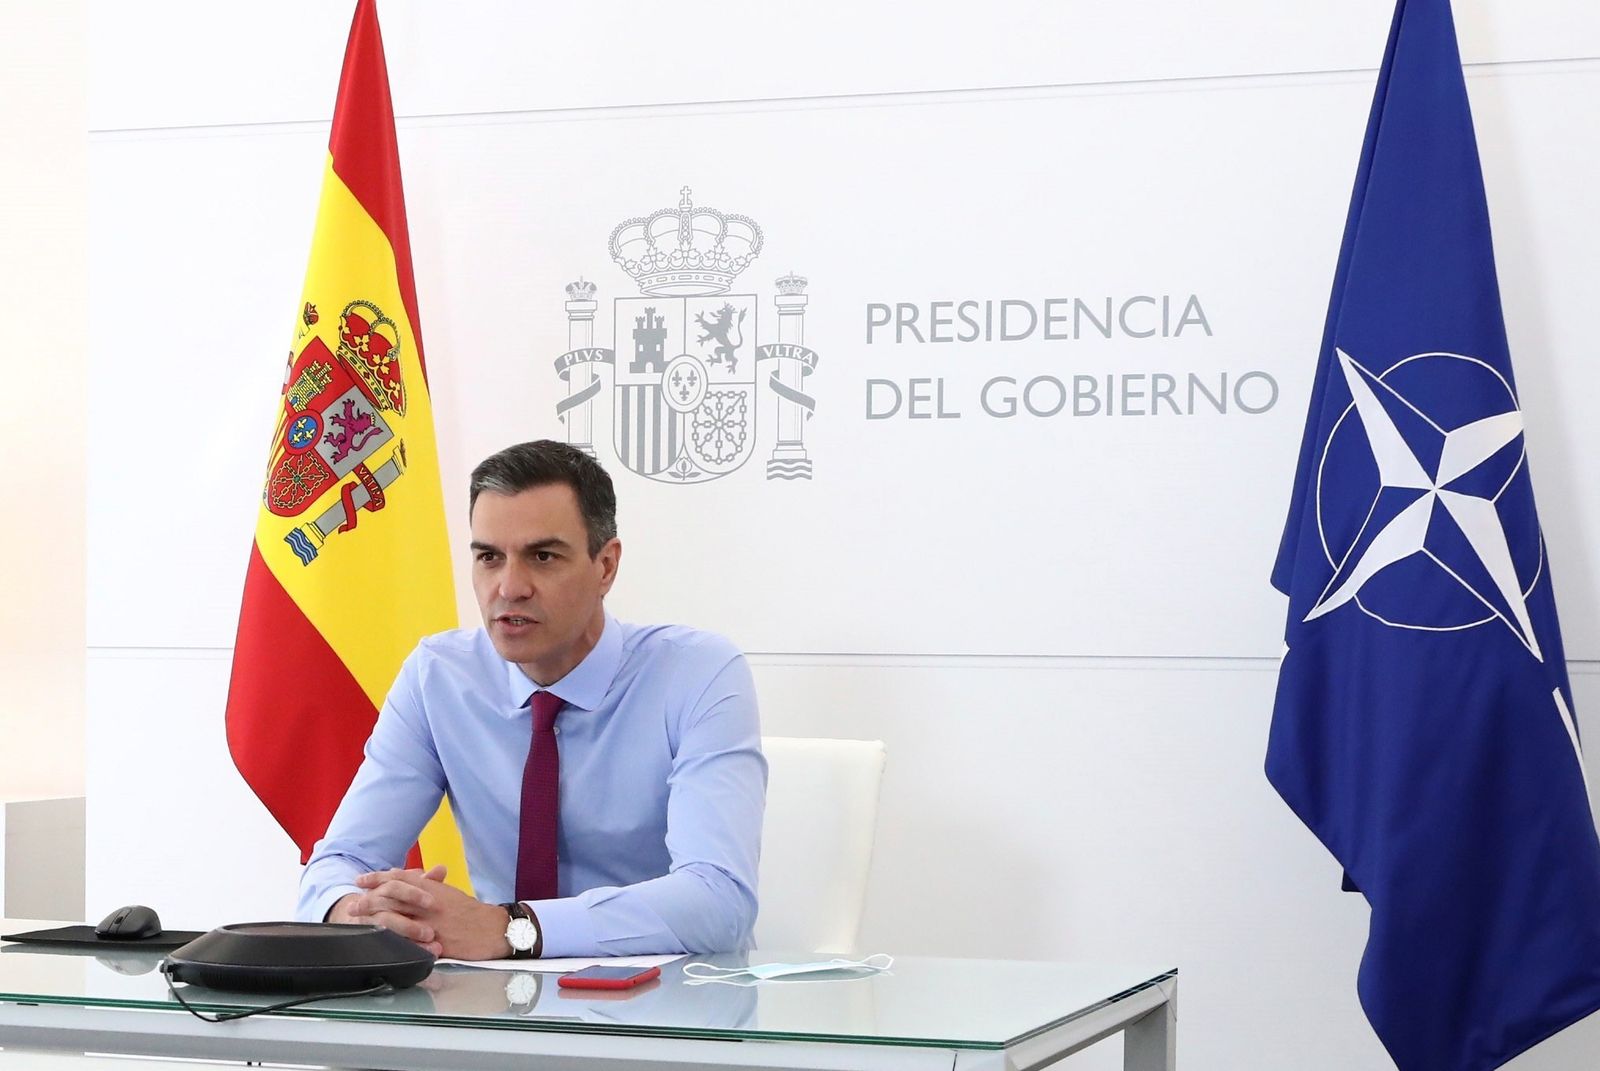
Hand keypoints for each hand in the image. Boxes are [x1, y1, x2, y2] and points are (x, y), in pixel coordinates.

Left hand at [350, 864, 511, 960]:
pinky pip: (409, 940)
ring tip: (359, 919)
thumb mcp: (449, 893)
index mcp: (432, 889)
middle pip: (392, 897)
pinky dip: (392, 939)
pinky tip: (380, 940)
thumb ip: (427, 886)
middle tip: (353, 901)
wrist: (491, 929)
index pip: (400, 879)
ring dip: (375, 917)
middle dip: (370, 898)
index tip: (361, 879)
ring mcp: (429, 923)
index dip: (378, 878)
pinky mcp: (433, 942)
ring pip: (396, 917)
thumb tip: (407, 878)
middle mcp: (428, 903)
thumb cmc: (471, 912)